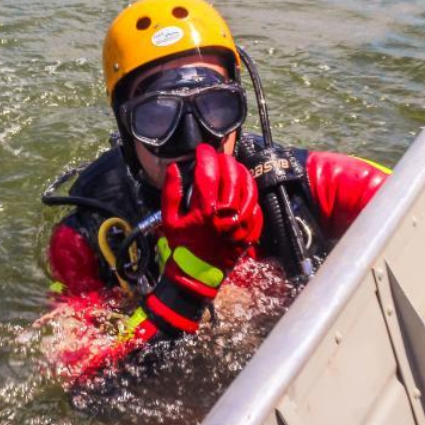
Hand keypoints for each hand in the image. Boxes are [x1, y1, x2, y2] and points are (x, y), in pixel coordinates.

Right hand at [162, 144, 262, 272]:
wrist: (197, 275)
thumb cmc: (181, 246)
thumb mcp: (168, 220)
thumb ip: (170, 192)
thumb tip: (174, 168)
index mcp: (204, 210)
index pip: (207, 172)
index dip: (205, 155)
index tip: (202, 149)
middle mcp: (225, 214)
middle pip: (231, 176)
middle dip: (224, 160)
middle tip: (217, 157)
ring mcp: (241, 223)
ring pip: (248, 187)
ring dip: (241, 172)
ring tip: (233, 167)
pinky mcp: (250, 231)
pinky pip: (256, 205)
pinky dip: (250, 193)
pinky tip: (243, 188)